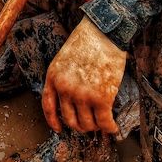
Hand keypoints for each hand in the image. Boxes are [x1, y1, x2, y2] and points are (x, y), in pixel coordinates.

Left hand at [42, 18, 126, 134]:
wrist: (104, 32)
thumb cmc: (88, 41)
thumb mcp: (64, 58)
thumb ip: (63, 78)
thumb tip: (71, 99)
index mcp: (53, 77)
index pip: (48, 106)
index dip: (54, 121)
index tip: (59, 129)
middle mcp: (65, 88)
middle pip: (70, 120)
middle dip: (81, 125)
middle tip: (91, 123)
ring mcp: (82, 95)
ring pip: (88, 124)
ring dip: (96, 126)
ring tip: (103, 122)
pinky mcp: (101, 98)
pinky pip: (104, 122)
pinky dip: (110, 128)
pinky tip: (113, 127)